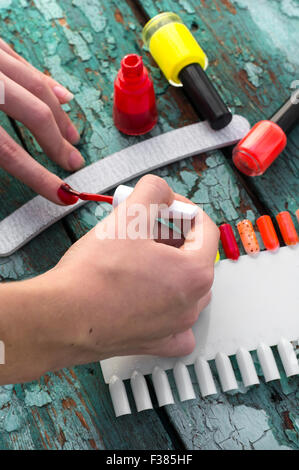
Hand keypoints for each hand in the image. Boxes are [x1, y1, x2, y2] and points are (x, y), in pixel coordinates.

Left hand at [0, 38, 83, 203]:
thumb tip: (9, 159)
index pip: (10, 152)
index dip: (39, 177)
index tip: (61, 194)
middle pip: (35, 115)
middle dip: (58, 143)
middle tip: (72, 161)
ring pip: (37, 86)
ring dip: (60, 114)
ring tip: (72, 135)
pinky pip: (25, 63)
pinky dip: (46, 83)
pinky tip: (61, 96)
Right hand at [0, 176, 218, 382]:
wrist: (63, 317)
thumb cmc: (95, 274)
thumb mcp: (128, 215)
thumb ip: (153, 191)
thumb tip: (162, 190)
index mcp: (194, 272)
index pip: (204, 228)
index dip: (183, 207)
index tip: (163, 204)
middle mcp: (191, 303)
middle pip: (195, 257)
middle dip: (174, 235)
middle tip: (146, 225)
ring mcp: (175, 327)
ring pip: (186, 288)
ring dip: (170, 267)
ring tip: (141, 255)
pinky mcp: (156, 342)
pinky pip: (176, 324)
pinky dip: (168, 307)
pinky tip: (150, 295)